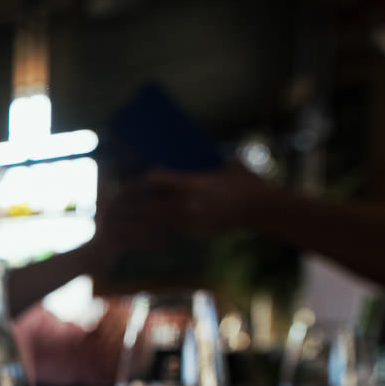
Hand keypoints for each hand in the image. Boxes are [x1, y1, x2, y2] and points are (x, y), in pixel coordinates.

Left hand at [127, 164, 269, 234]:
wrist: (261, 210)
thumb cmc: (247, 182)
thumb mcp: (227, 165)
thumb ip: (210, 162)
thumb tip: (200, 155)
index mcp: (194, 184)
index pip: (156, 180)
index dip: (141, 179)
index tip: (134, 177)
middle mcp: (188, 204)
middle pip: (149, 204)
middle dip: (135, 202)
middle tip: (124, 198)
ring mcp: (191, 220)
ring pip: (157, 220)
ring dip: (145, 216)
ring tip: (135, 211)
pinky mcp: (196, 230)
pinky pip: (171, 227)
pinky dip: (162, 224)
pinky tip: (157, 221)